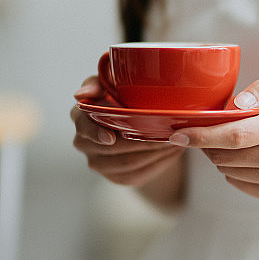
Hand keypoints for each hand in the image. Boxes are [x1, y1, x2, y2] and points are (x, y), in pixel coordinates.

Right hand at [71, 76, 185, 189]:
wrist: (135, 123)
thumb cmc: (122, 96)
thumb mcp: (110, 83)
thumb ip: (97, 83)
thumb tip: (80, 94)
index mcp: (80, 117)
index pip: (83, 126)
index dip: (96, 133)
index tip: (111, 137)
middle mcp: (84, 143)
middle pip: (113, 149)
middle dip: (143, 141)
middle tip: (169, 132)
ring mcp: (99, 163)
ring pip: (129, 163)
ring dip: (155, 152)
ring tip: (176, 140)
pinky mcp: (116, 177)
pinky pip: (138, 175)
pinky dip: (158, 164)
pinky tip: (171, 153)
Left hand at [168, 72, 258, 200]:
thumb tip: (236, 105)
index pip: (234, 135)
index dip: (202, 136)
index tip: (178, 135)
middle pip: (224, 155)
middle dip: (208, 144)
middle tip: (213, 131)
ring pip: (227, 170)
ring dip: (221, 156)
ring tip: (236, 142)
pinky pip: (236, 182)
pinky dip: (233, 169)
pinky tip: (248, 156)